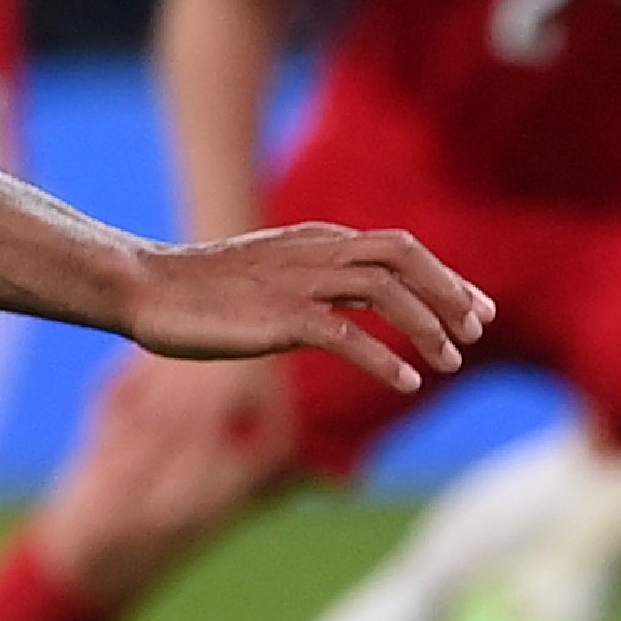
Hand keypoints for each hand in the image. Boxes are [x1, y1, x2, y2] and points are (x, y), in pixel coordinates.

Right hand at [116, 222, 488, 389]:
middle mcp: (314, 252)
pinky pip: (346, 333)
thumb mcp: (266, 277)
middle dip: (448, 290)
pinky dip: (385, 357)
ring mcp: (297, 282)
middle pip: (404, 255)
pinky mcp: (279, 317)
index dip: (444, 277)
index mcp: (315, 240)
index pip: (397, 248)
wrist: (143, 288)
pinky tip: (407, 381)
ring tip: (450, 361)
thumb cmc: (198, 291)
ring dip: (426, 325)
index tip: (476, 310)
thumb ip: (311, 285)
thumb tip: (348, 310)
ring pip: (386, 289)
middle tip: (477, 330)